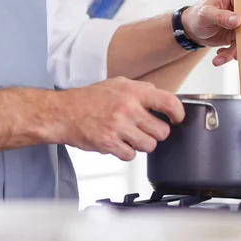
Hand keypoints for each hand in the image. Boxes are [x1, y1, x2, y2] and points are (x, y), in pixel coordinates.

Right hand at [58, 77, 184, 160]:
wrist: (62, 113)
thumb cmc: (88, 99)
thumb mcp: (117, 84)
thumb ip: (141, 90)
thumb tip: (163, 98)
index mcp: (132, 92)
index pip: (168, 102)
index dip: (178, 113)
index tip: (177, 119)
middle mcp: (127, 109)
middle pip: (162, 131)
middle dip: (156, 134)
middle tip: (146, 130)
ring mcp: (118, 127)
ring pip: (149, 146)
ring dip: (142, 144)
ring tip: (130, 136)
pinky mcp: (109, 144)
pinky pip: (131, 156)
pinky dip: (126, 152)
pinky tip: (118, 143)